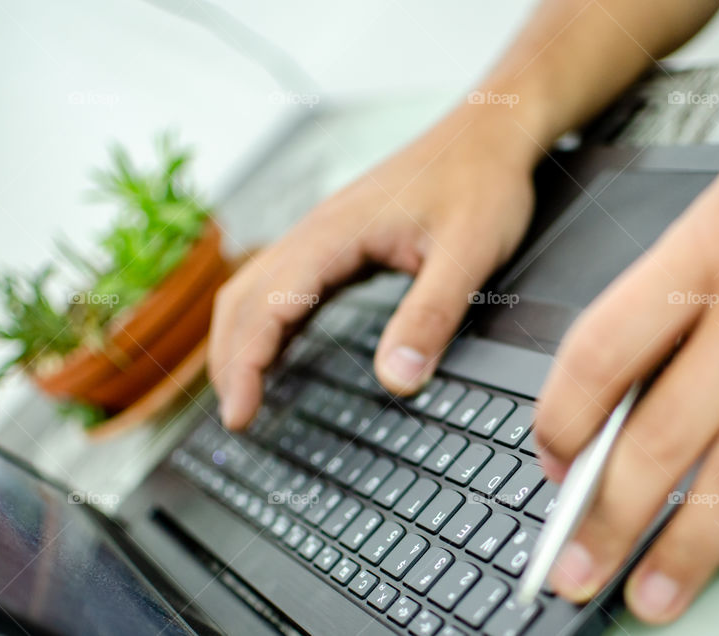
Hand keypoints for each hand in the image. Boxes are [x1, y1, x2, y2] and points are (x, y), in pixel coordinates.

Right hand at [209, 107, 537, 428]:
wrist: (488, 133)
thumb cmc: (481, 184)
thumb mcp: (467, 255)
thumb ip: (430, 317)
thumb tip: (398, 382)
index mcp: (336, 233)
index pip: (267, 304)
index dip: (245, 363)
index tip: (239, 415)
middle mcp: (318, 230)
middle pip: (245, 297)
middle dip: (230, 358)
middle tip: (236, 418)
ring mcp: (326, 232)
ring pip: (257, 287)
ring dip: (242, 339)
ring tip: (243, 392)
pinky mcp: (341, 239)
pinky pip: (286, 282)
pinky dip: (270, 322)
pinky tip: (279, 349)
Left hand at [534, 68, 718, 622]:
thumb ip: (666, 295)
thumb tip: (616, 391)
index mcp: (709, 248)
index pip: (603, 352)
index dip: (560, 421)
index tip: (548, 460)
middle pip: (665, 435)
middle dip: (609, 518)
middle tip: (576, 567)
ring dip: (689, 550)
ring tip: (651, 591)